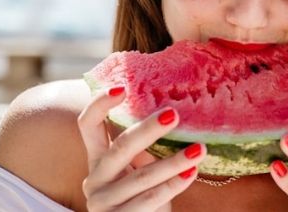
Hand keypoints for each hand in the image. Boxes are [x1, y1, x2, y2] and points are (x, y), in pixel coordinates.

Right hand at [77, 86, 205, 210]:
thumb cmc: (141, 195)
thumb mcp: (139, 168)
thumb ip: (144, 148)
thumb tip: (172, 114)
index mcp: (97, 157)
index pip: (88, 125)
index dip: (99, 104)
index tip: (122, 88)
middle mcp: (95, 177)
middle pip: (119, 148)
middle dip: (148, 130)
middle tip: (174, 114)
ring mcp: (103, 202)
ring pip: (141, 176)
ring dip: (173, 162)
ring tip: (199, 149)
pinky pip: (149, 200)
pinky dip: (173, 185)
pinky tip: (192, 173)